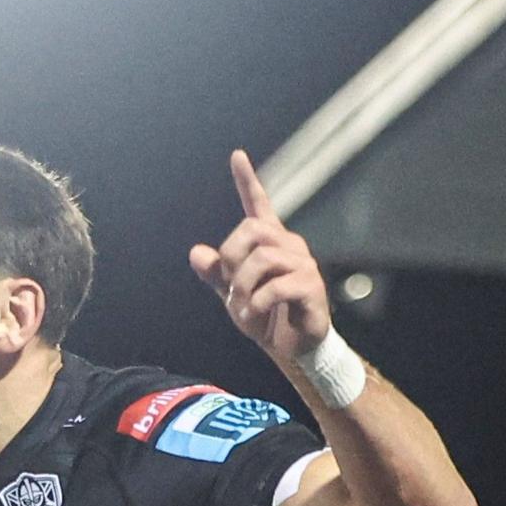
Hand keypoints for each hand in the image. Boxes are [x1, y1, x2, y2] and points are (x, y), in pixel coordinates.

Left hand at [187, 149, 331, 368]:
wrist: (293, 350)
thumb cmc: (266, 318)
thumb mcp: (232, 296)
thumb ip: (216, 274)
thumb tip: (194, 252)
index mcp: (271, 244)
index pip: (259, 205)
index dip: (248, 181)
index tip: (237, 156)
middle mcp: (290, 246)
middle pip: (253, 230)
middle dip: (232, 258)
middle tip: (228, 287)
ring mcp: (303, 265)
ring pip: (264, 259)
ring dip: (243, 286)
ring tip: (242, 308)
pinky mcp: (311, 287)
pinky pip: (278, 286)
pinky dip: (259, 302)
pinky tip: (255, 313)